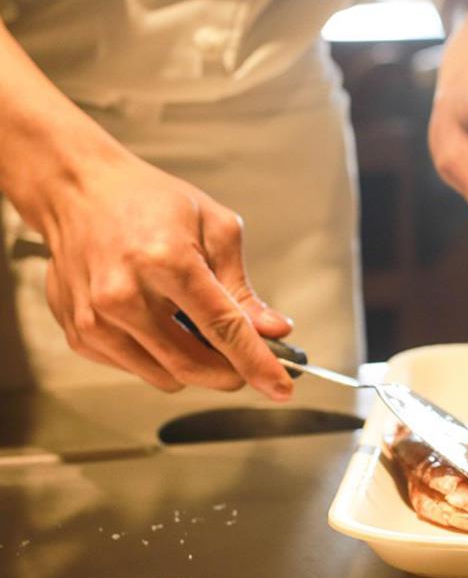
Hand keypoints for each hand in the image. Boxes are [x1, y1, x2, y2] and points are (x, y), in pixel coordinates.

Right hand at [26, 149, 294, 398]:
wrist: (77, 191)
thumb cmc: (148, 201)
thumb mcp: (214, 229)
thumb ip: (242, 288)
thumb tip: (272, 331)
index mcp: (165, 261)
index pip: (222, 329)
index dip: (257, 363)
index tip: (281, 387)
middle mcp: (123, 295)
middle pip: (194, 365)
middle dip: (231, 373)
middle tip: (250, 361)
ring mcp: (96, 319)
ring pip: (167, 377)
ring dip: (197, 366)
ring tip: (197, 326)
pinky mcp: (80, 335)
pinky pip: (138, 369)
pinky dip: (162, 358)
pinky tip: (160, 322)